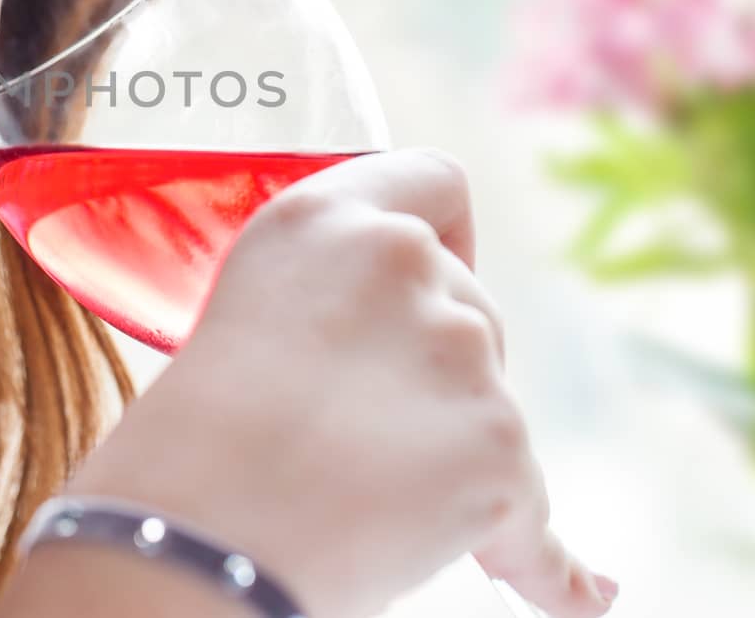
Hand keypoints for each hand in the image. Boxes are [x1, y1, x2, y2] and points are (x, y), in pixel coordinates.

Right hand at [63, 148, 615, 617]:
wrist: (193, 540)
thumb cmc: (184, 447)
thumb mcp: (241, 316)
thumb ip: (320, 299)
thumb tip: (378, 362)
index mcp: (321, 217)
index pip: (435, 178)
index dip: (448, 235)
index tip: (427, 286)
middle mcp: (400, 259)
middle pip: (471, 306)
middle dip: (439, 370)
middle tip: (361, 433)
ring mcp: (459, 349)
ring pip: (493, 404)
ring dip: (457, 450)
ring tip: (372, 506)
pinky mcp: (499, 443)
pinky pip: (534, 515)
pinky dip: (535, 556)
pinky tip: (570, 593)